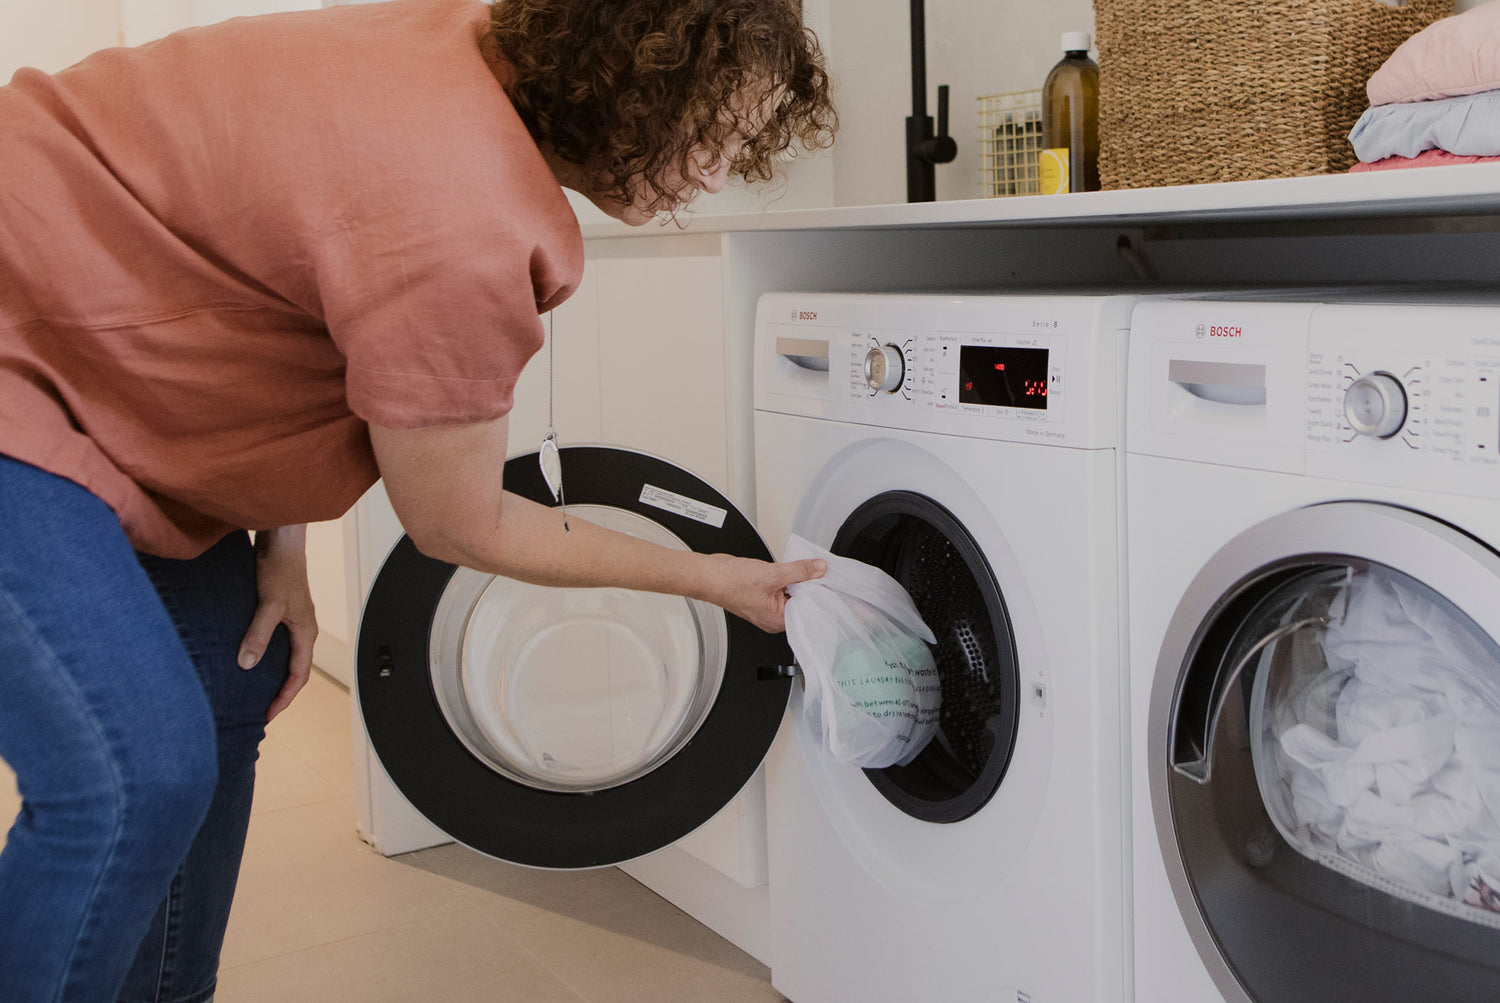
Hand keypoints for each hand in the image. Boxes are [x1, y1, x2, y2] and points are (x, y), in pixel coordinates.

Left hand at [240, 526, 317, 722]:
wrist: (281, 542)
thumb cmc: (280, 569)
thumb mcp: (268, 606)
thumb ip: (258, 635)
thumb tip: (247, 664)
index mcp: (306, 632)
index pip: (299, 675)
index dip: (284, 697)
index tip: (269, 714)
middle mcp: (302, 629)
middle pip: (296, 669)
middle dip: (282, 692)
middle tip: (262, 709)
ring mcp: (292, 620)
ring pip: (286, 656)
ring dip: (274, 674)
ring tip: (256, 688)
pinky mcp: (281, 611)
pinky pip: (277, 643)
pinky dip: (266, 656)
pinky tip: (249, 657)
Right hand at [703, 554, 825, 633]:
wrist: (709, 575)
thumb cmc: (731, 583)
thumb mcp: (773, 574)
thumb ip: (800, 570)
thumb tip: (819, 569)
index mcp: (778, 620)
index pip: (809, 612)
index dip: (821, 597)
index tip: (831, 584)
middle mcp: (774, 617)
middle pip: (803, 602)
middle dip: (811, 587)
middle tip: (820, 572)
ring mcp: (768, 606)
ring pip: (793, 593)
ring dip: (799, 580)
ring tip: (804, 568)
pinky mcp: (763, 595)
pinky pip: (783, 587)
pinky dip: (788, 578)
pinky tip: (791, 568)